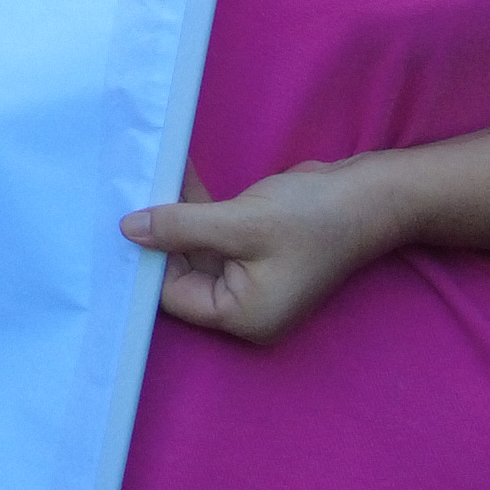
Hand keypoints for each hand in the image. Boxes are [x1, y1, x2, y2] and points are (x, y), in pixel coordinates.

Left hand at [123, 156, 411, 345]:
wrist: (373, 195)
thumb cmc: (312, 218)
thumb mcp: (240, 223)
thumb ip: (181, 228)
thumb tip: (127, 231)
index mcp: (243, 316)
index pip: (174, 295)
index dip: (146, 261)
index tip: (117, 223)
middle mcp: (246, 304)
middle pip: (182, 272)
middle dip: (158, 235)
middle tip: (122, 195)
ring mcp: (252, 276)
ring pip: (195, 247)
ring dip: (174, 214)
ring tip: (142, 177)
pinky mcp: (256, 248)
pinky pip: (213, 232)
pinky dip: (196, 207)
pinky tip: (174, 173)